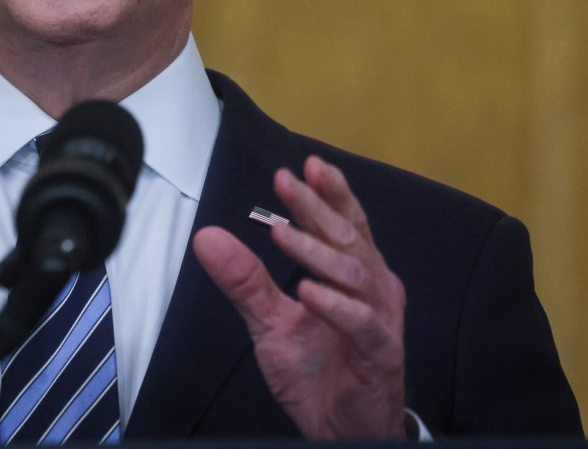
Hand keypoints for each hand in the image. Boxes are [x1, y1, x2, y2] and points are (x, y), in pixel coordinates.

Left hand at [194, 155, 405, 438]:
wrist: (341, 430)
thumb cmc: (317, 372)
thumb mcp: (270, 321)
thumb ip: (245, 280)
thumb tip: (207, 237)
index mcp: (354, 276)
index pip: (346, 224)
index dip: (331, 193)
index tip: (305, 165)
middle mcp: (374, 289)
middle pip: (349, 237)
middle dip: (316, 207)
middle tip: (286, 181)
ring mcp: (380, 320)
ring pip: (354, 273)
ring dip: (315, 251)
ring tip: (282, 232)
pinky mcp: (380, 353)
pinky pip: (362, 322)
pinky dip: (334, 305)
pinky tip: (307, 291)